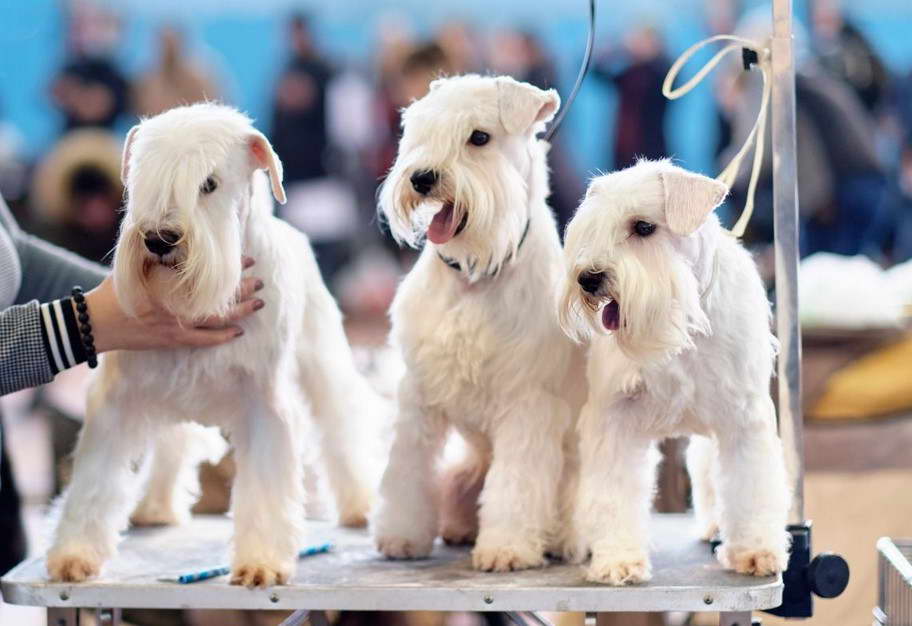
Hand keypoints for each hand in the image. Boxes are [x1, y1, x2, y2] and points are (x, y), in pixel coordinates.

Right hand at [84, 257, 264, 352]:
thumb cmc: (116, 290)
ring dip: (241, 312)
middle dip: (244, 290)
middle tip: (261, 281)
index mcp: (171, 285)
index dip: (232, 267)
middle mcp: (178, 307)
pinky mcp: (174, 341)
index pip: (210, 275)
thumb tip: (185, 241)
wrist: (97, 323)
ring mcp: (178, 327)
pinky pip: (205, 341)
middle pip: (220, 299)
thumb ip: (161, 255)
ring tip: (259, 303)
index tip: (248, 259)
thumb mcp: (137, 265)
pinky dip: (223, 336)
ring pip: (218, 321)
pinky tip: (239, 331)